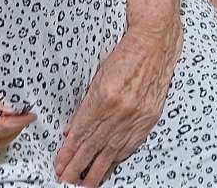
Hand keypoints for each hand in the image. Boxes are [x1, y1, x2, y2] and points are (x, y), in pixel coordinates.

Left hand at [55, 21, 181, 185]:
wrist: (156, 43)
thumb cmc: (126, 53)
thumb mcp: (99, 76)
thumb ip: (86, 105)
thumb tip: (73, 129)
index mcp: (103, 98)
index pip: (81, 134)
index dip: (69, 153)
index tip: (60, 165)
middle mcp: (119, 111)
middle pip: (94, 147)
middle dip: (78, 166)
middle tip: (67, 179)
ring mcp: (136, 117)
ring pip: (112, 151)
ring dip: (97, 169)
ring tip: (86, 183)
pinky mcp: (149, 118)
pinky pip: (131, 144)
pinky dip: (119, 156)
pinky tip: (110, 164)